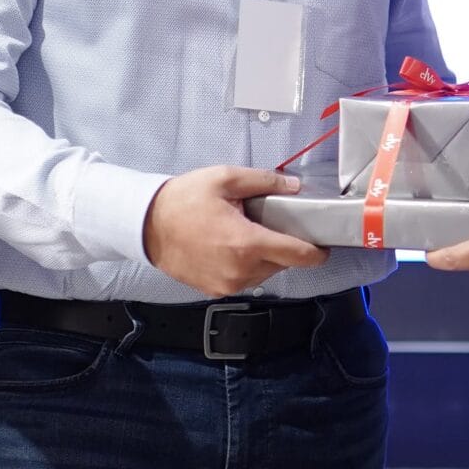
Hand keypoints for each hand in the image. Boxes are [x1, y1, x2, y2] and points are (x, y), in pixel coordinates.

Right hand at [144, 166, 328, 295]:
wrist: (145, 225)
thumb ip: (264, 181)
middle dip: (284, 246)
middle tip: (270, 225)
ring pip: (264, 273)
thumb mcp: (225, 179)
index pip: (299, 256)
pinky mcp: (215, 289)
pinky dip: (246, 266)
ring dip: (264, 257)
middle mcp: (240, 270)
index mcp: (246, 243)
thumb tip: (293, 186)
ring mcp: (227, 283)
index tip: (323, 246)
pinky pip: (245, 280)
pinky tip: (231, 247)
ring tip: (245, 233)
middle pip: (283, 264)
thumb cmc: (181, 201)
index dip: (316, 252)